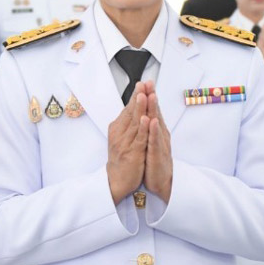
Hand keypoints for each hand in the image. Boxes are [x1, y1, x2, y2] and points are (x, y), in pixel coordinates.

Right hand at [106, 85, 149, 203]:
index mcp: (117, 128)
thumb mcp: (121, 137)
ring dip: (140, 108)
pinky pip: (139, 139)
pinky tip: (147, 119)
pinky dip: (143, 129)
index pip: (127, 109)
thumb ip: (127, 123)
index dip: (135, 95)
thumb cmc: (121, 158)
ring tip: (144, 95)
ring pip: (135, 123)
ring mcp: (126, 143)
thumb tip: (132, 107)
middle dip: (138, 97)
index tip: (142, 83)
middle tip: (144, 84)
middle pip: (130, 112)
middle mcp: (119, 134)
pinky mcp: (133, 153)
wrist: (116, 181)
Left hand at [138, 82, 172, 201]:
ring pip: (157, 124)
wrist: (159, 182)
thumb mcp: (150, 141)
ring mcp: (160, 144)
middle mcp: (160, 134)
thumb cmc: (154, 161)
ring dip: (154, 110)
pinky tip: (152, 122)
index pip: (152, 110)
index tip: (145, 82)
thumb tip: (146, 113)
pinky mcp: (158, 155)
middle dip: (152, 97)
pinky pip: (155, 142)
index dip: (149, 96)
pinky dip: (154, 131)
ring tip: (152, 96)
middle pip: (156, 113)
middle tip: (149, 82)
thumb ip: (149, 127)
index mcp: (156, 130)